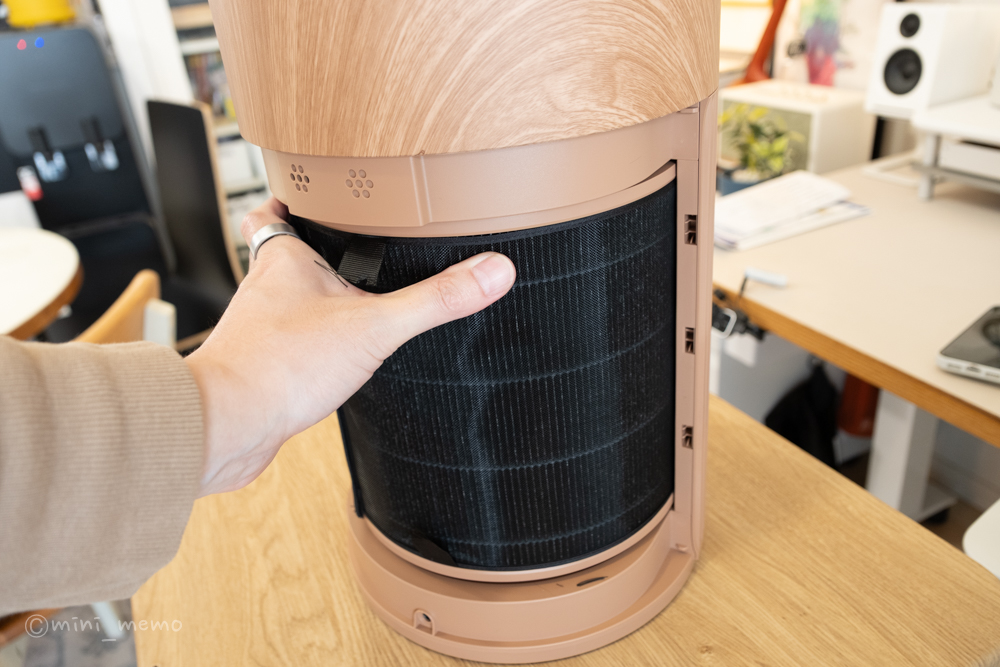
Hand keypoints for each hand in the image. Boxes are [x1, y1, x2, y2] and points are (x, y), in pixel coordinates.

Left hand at [186, 198, 515, 495]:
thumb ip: (435, 300)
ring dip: (313, 300)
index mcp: (284, 260)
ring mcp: (260, 330)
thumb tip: (492, 271)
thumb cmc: (279, 367)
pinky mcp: (262, 369)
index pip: (277, 211)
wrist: (227, 425)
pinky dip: (309, 346)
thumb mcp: (375, 326)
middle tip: (349, 242)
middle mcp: (265, 289)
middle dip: (313, 249)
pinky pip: (288, 347)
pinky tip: (335, 358)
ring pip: (287, 302)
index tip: (315, 190)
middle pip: (284, 255)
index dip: (292, 197)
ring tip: (352, 298)